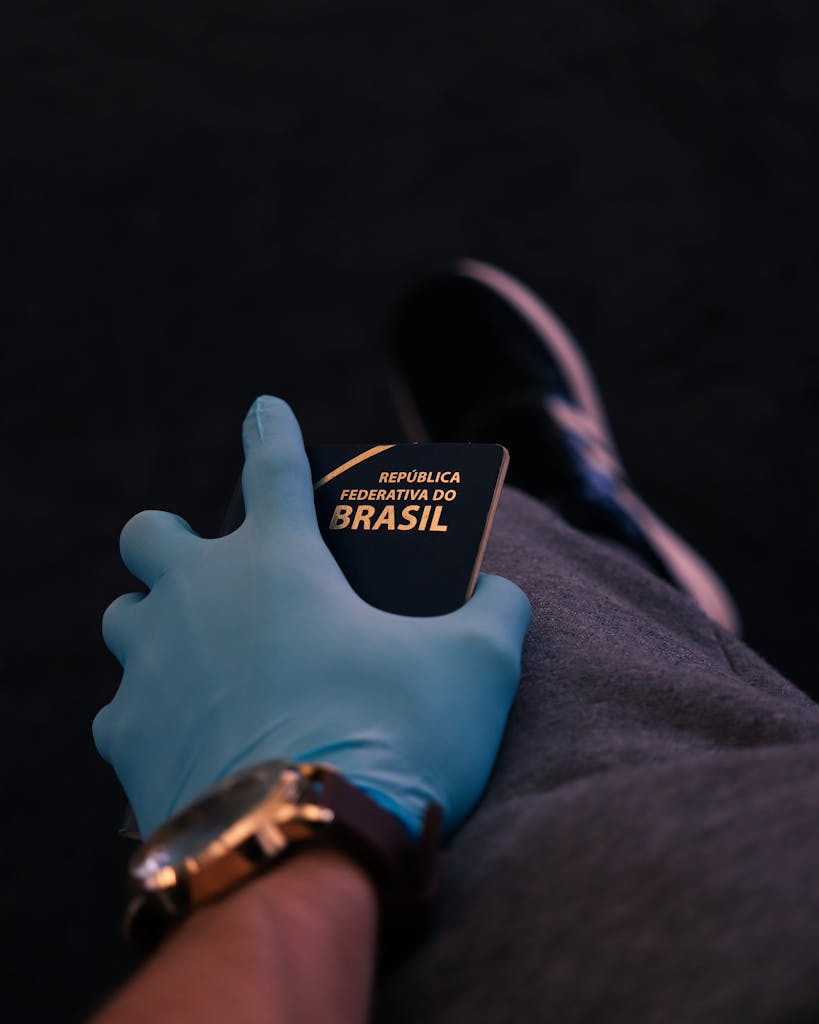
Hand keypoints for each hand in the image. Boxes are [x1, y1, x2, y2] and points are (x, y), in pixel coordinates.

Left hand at [93, 396, 530, 839]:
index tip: (265, 409)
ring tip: (199, 655)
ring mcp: (154, 665)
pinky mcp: (129, 738)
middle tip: (215, 572)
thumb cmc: (395, 737)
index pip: (271, 464)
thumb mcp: (479, 665)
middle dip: (174, 540)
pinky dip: (150, 713)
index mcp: (280, 559)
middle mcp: (200, 596)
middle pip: (150, 534)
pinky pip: (121, 710)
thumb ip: (497, 610)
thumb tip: (499, 593)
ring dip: (155, 623)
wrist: (308, 847)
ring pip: (123, 617)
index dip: (271, 429)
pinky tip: (188, 735)